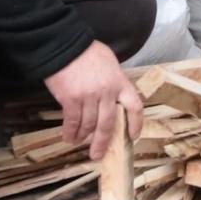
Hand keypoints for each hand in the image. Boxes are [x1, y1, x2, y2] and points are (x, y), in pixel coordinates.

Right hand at [44, 40, 143, 159]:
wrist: (64, 45)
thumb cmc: (87, 51)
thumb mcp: (109, 63)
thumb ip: (114, 80)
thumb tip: (114, 96)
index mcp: (120, 82)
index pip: (135, 106)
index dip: (136, 123)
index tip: (133, 136)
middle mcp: (107, 92)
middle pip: (108, 124)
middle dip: (103, 142)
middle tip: (98, 154)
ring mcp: (89, 97)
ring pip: (89, 125)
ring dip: (83, 136)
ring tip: (80, 141)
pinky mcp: (71, 100)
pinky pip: (73, 122)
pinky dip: (71, 132)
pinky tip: (69, 137)